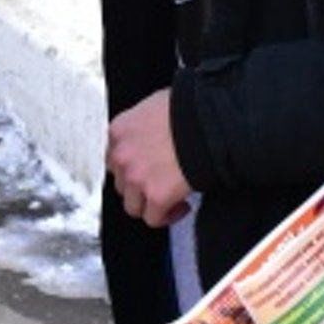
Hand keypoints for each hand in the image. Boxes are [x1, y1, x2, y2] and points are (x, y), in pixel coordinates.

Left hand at [106, 88, 190, 226]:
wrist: (209, 122)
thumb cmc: (191, 110)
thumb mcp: (157, 105)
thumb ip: (146, 123)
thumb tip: (155, 132)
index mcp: (120, 130)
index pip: (114, 158)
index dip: (132, 167)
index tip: (146, 169)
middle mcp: (122, 155)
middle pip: (122, 183)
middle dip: (140, 186)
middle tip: (160, 183)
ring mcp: (136, 177)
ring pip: (133, 205)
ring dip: (151, 204)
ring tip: (170, 199)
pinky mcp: (156, 196)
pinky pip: (153, 218)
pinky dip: (168, 216)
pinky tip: (182, 205)